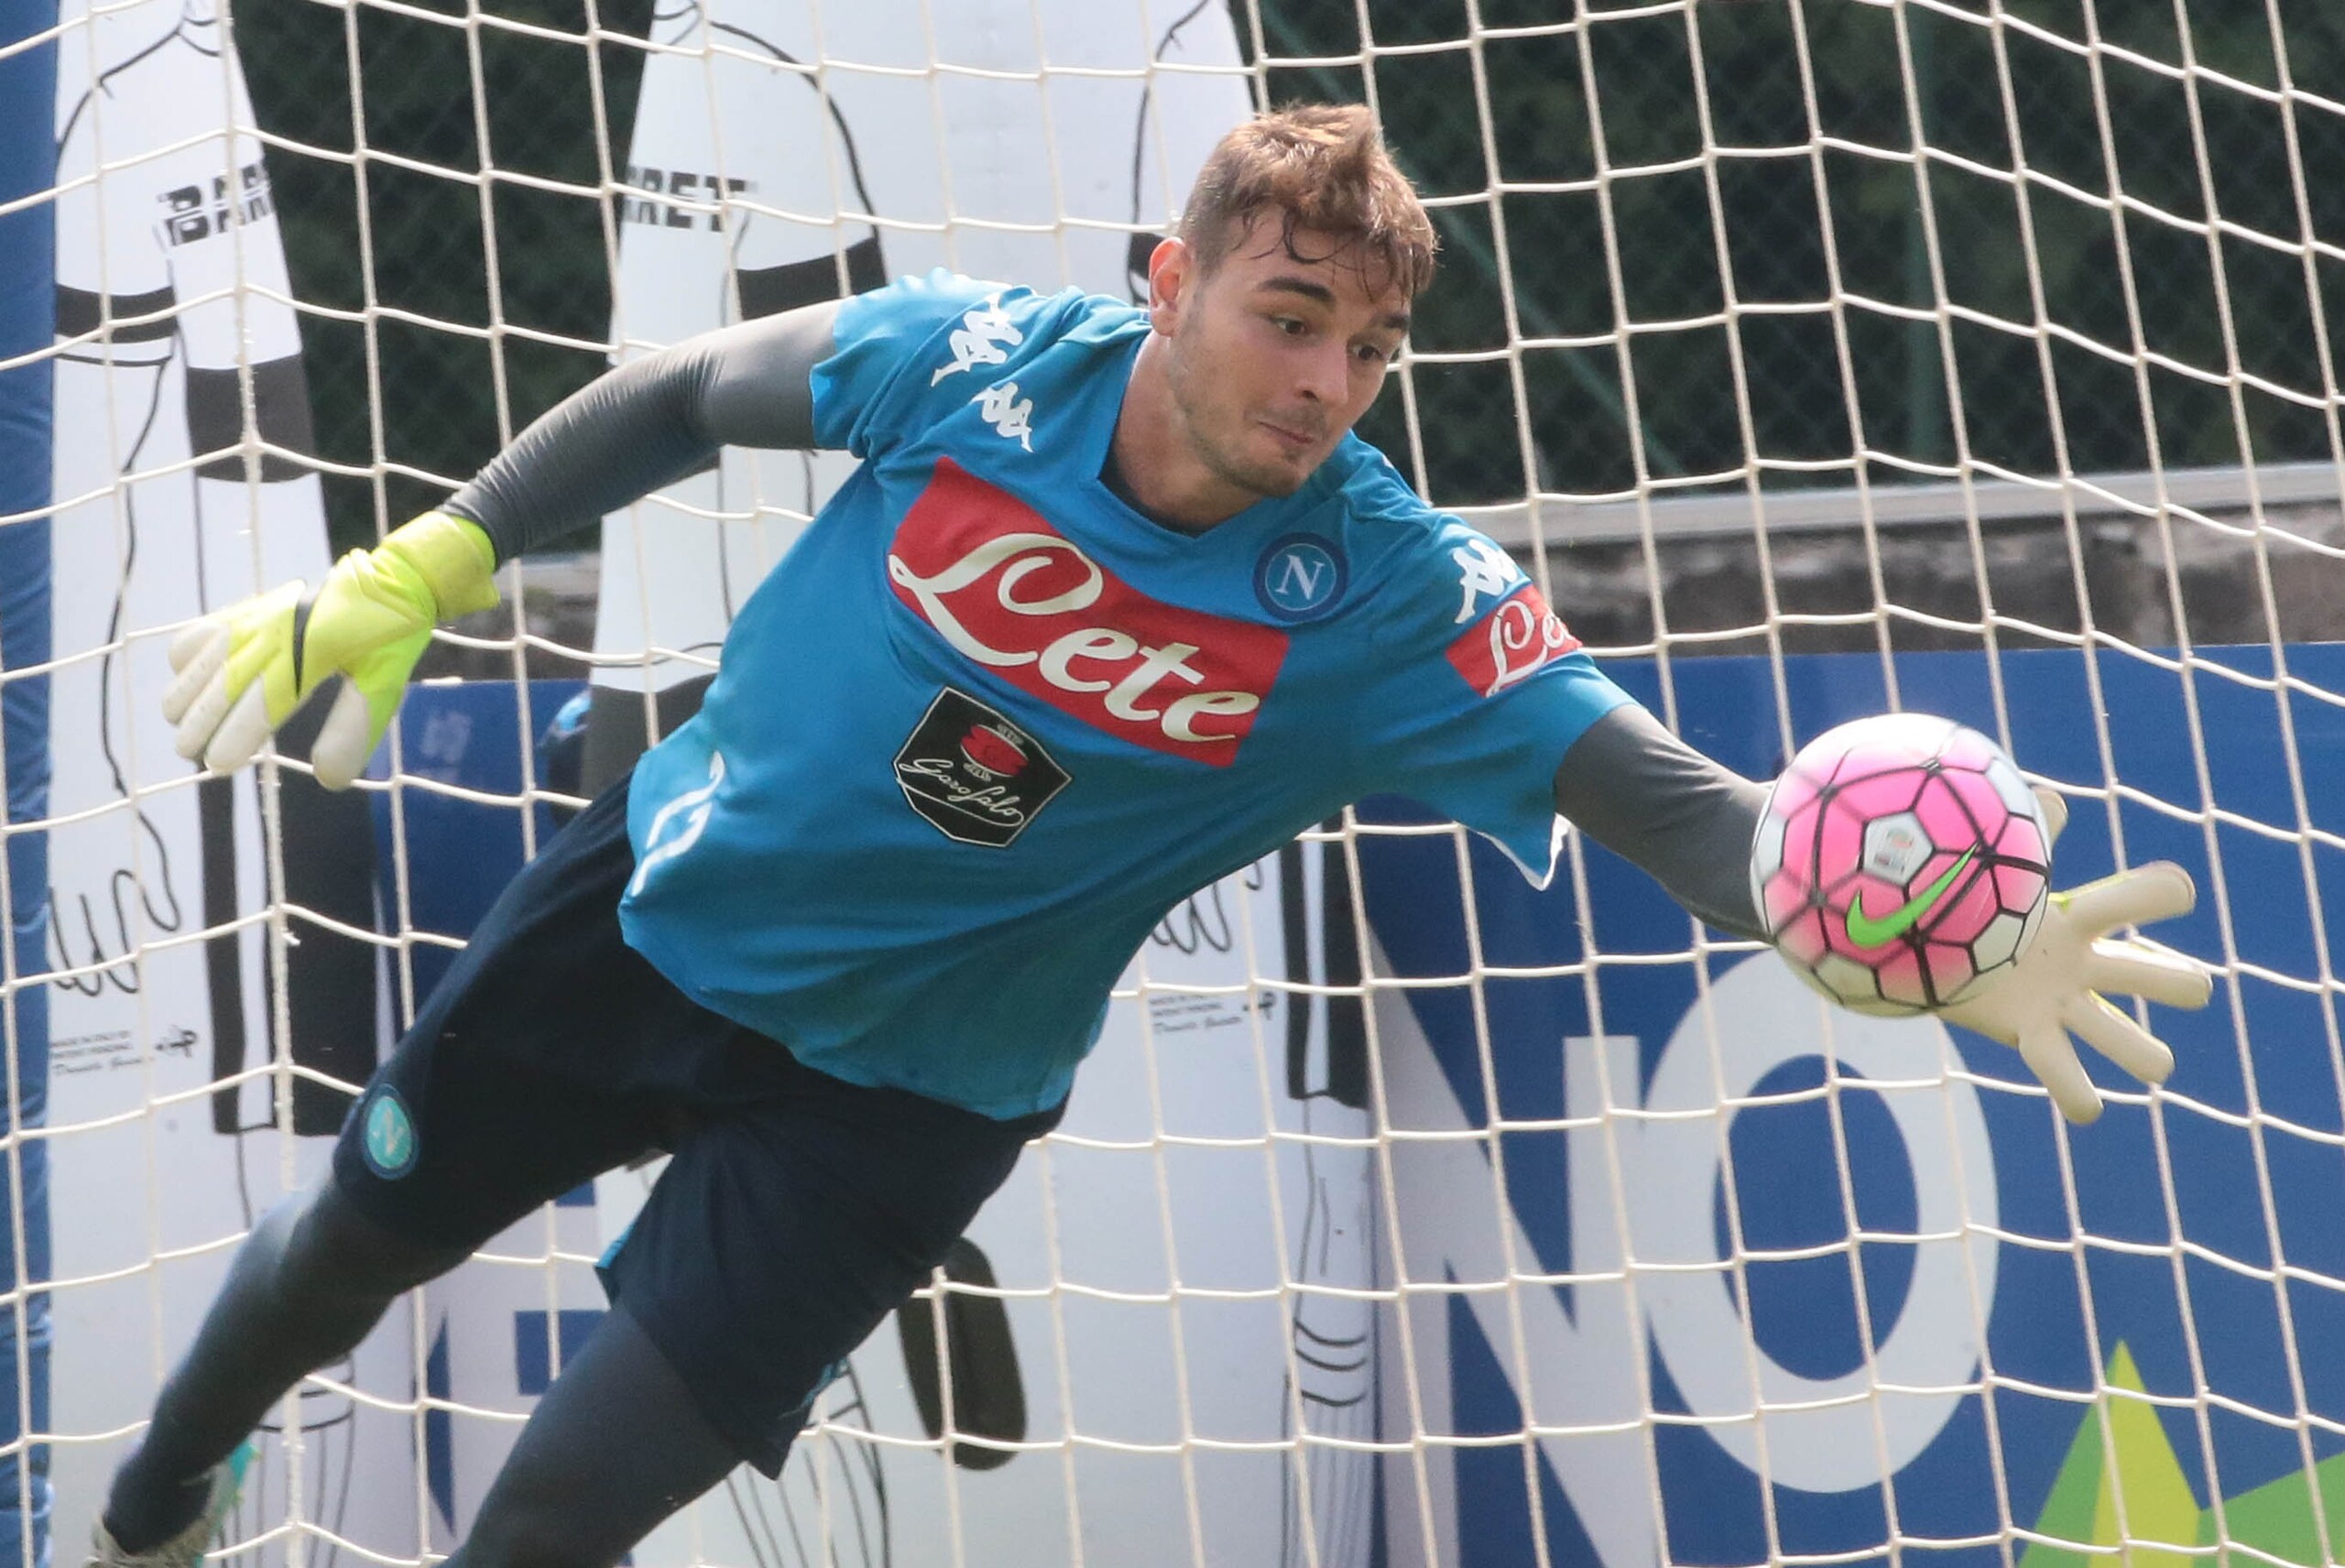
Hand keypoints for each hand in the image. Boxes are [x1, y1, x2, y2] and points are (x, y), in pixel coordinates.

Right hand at [161, 511, 497, 789]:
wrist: (389, 583)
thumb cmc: (387, 642)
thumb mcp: (382, 686)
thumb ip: (353, 729)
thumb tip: (328, 779)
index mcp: (312, 654)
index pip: (264, 702)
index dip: (236, 736)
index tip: (218, 764)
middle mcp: (276, 634)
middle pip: (222, 684)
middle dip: (199, 722)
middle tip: (191, 752)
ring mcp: (258, 618)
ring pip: (200, 658)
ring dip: (186, 693)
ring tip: (182, 722)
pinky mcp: (250, 609)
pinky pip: (200, 632)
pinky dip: (187, 658)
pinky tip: (193, 680)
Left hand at [1941, 788, 2213, 1122]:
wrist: (1920, 946)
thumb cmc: (1967, 902)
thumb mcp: (1999, 862)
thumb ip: (2025, 829)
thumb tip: (2050, 799)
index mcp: (2081, 920)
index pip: (2143, 898)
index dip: (2165, 893)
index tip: (2176, 890)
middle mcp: (2086, 968)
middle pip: (2169, 979)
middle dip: (2181, 983)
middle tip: (2184, 986)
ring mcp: (2064, 1008)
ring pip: (2132, 1044)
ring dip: (2144, 1054)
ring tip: (2151, 1062)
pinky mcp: (2032, 1039)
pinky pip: (2065, 1077)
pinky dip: (2079, 1093)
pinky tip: (2086, 1103)